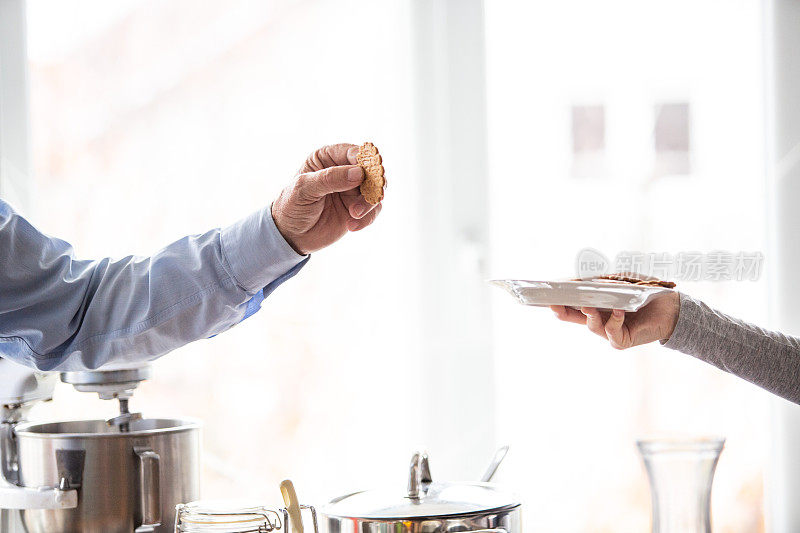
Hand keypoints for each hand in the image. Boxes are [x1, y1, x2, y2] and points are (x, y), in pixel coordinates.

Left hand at [272, 143, 381, 254]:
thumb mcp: (304, 189)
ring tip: (354, 215)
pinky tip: (351, 226)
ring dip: (369, 203)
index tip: (366, 174)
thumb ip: (330, 178)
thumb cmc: (291, 205)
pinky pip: (373, 210)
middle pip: (371, 170)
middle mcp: (344, 170)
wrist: (290, 235)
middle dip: (373, 184)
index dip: (365, 161)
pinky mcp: (358, 208)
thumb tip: (359, 173)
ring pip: (375, 190)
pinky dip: (367, 218)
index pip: (353, 152)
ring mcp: (353, 190)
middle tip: (369, 197)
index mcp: (328, 157)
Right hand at [550, 291, 680, 348]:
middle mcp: (600, 320)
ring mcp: (610, 332)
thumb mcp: (620, 281)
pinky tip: (619, 311)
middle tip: (553, 305)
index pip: (572, 305)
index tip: (546, 294)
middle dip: (563, 312)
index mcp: (596, 306)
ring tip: (587, 304)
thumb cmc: (645, 291)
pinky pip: (612, 332)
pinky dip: (614, 321)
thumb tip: (579, 281)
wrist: (672, 306)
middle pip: (575, 318)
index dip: (559, 301)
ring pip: (591, 326)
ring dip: (589, 314)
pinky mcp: (622, 340)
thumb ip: (601, 282)